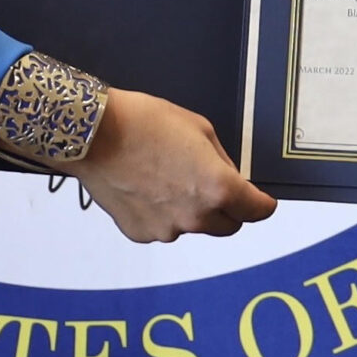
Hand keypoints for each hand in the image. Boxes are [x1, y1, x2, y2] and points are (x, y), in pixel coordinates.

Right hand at [69, 88, 276, 242]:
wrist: (93, 135)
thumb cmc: (144, 123)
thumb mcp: (199, 128)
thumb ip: (221, 161)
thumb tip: (230, 178)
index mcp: (218, 188)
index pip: (256, 211)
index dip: (262, 204)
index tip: (261, 201)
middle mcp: (196, 217)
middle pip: (228, 226)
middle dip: (227, 209)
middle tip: (210, 184)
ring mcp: (166, 229)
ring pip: (192, 226)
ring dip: (190, 210)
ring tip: (166, 177)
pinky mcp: (140, 234)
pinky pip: (163, 227)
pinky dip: (161, 213)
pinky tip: (146, 187)